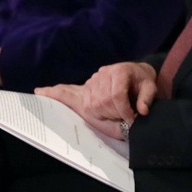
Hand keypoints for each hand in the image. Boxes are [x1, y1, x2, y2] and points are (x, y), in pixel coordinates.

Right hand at [36, 62, 157, 139]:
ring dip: (104, 113)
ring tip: (115, 114)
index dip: (124, 110)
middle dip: (115, 113)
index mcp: (119, 71)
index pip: (116, 95)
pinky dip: (54, 93)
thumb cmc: (143, 81)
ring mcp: (91, 82)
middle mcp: (102, 75)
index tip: (131, 119)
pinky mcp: (84, 90)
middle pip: (104, 101)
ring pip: (93, 104)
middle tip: (126, 117)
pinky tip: (40, 92)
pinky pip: (67, 92)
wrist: (136, 74)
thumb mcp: (151, 85)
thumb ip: (148, 97)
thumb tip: (142, 111)